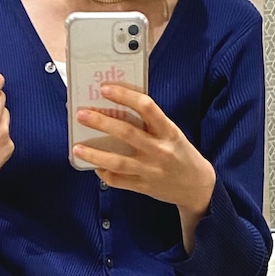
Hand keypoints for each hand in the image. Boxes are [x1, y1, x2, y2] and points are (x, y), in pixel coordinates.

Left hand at [73, 82, 215, 226]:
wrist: (197, 186)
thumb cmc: (181, 154)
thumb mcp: (172, 133)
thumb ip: (151, 123)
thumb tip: (119, 109)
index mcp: (168, 131)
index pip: (146, 107)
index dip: (124, 96)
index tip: (105, 88)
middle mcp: (159, 150)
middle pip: (126, 133)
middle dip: (101, 122)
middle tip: (81, 114)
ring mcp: (151, 170)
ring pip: (118, 161)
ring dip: (95, 154)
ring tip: (77, 148)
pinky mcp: (144, 187)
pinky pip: (120, 181)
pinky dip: (105, 174)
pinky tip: (95, 167)